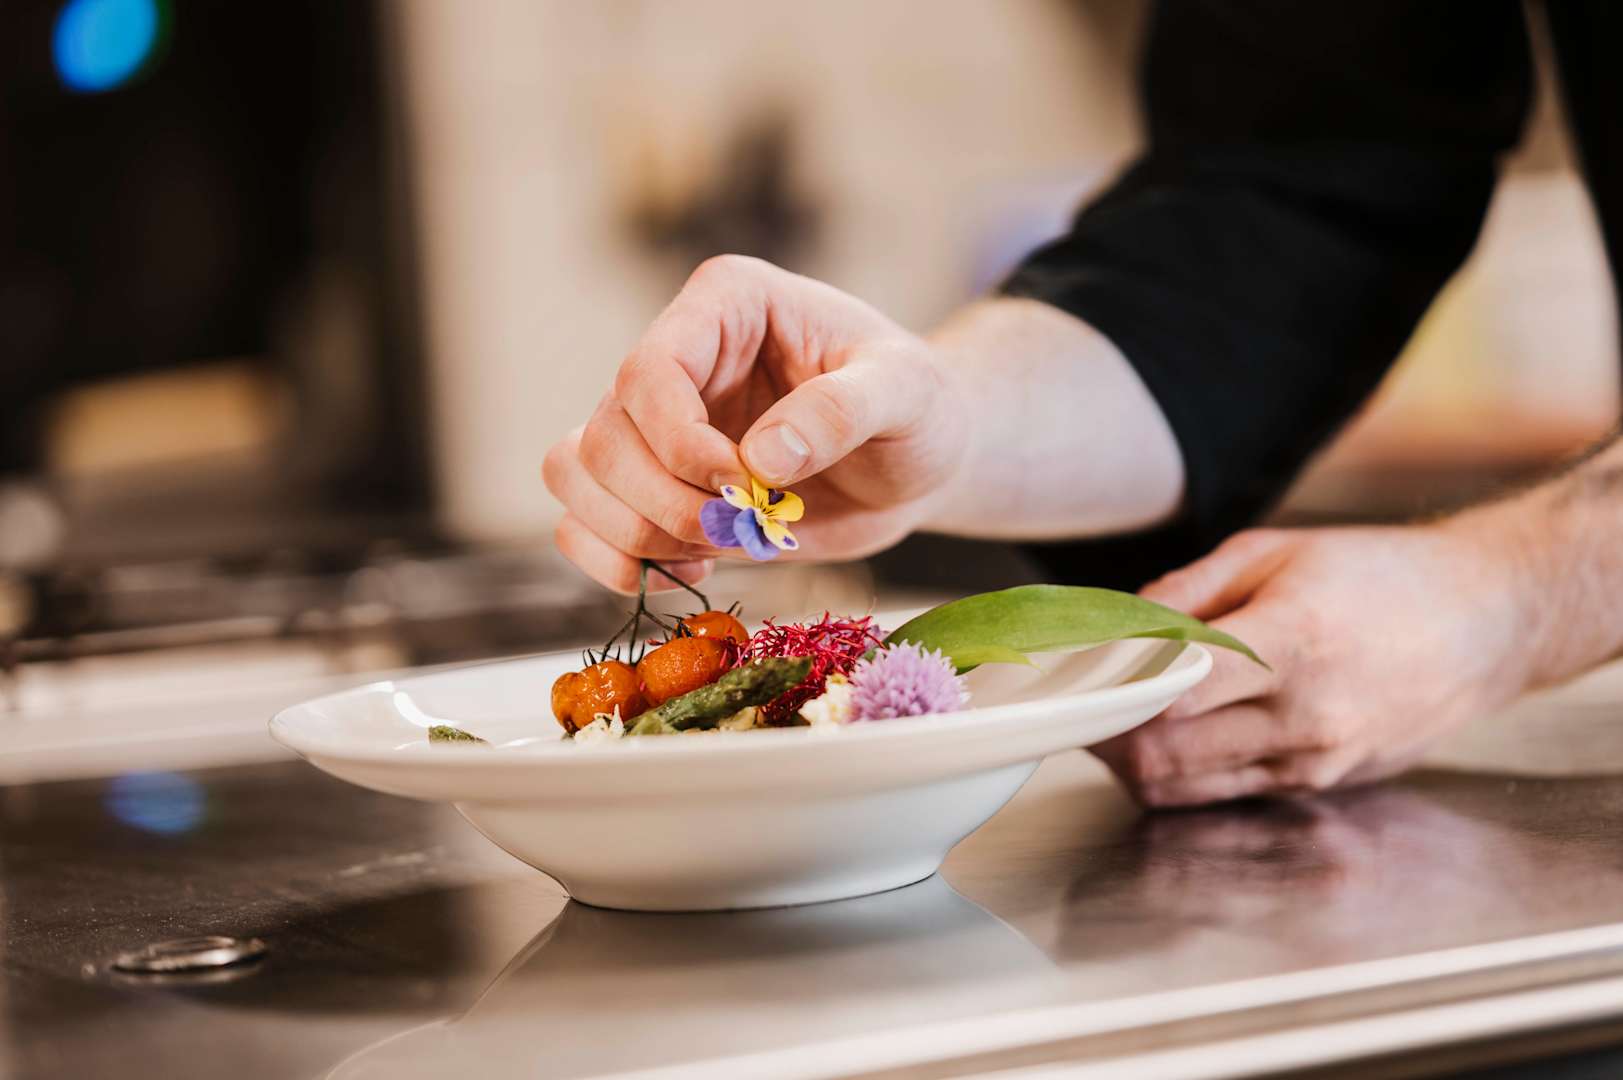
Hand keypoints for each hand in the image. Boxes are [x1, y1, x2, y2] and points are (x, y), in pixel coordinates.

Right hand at [542, 256, 968, 591]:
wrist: (918, 460)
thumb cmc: (919, 407)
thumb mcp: (905, 394)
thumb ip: (840, 410)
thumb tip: (762, 458)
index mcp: (726, 305)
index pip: (649, 370)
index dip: (679, 443)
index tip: (743, 487)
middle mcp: (676, 357)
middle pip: (604, 436)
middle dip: (663, 503)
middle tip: (739, 529)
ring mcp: (656, 423)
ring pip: (575, 475)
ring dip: (631, 533)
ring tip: (711, 552)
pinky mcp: (654, 481)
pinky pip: (582, 520)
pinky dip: (617, 559)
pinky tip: (688, 572)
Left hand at [1091, 524, 1530, 806]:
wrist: (1485, 621)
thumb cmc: (1380, 575)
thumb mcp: (1274, 551)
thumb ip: (1186, 592)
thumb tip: (1115, 624)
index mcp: (1294, 641)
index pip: (1172, 687)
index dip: (1107, 686)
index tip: (1068, 673)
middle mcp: (1306, 713)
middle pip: (1163, 751)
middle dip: (1102, 732)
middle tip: (1072, 703)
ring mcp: (1315, 758)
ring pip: (1182, 786)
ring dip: (1128, 761)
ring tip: (1106, 719)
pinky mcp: (1321, 783)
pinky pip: (1221, 794)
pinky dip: (1176, 775)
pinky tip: (1159, 738)